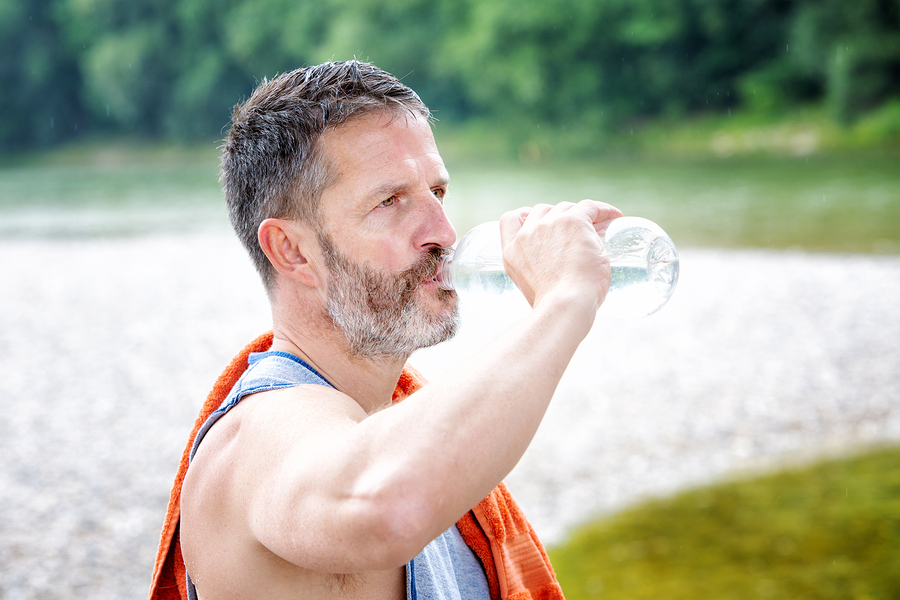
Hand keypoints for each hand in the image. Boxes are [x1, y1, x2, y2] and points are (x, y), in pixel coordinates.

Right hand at [498, 199, 622, 310]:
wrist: (565, 305)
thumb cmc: (556, 306)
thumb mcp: (534, 287)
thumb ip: (540, 272)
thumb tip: (561, 271)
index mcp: (512, 252)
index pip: (510, 220)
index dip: (525, 216)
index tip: (539, 220)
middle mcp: (527, 235)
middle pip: (543, 211)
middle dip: (560, 219)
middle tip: (579, 232)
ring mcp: (548, 226)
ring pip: (567, 208)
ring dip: (582, 216)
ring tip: (602, 227)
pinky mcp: (573, 222)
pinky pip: (589, 207)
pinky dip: (603, 210)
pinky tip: (614, 216)